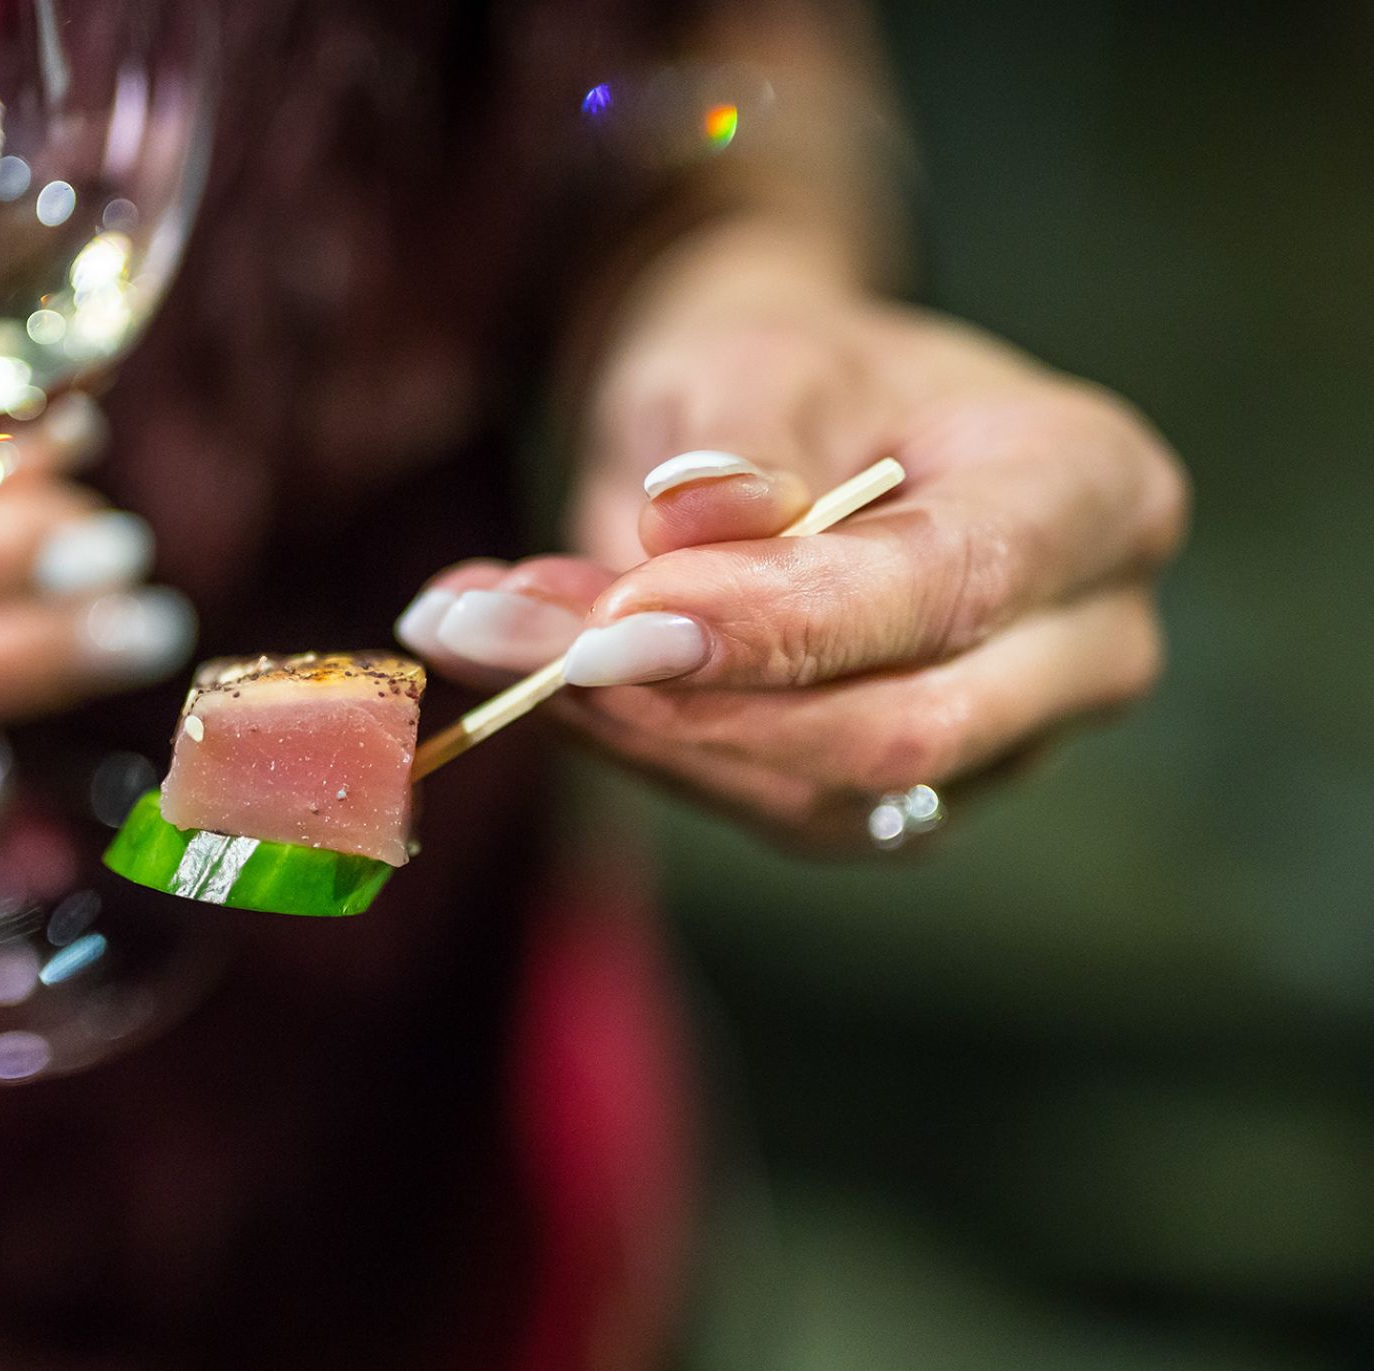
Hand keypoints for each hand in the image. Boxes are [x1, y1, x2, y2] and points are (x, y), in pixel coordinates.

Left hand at [397, 236, 1187, 849]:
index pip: (954, 589)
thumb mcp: (751, 359)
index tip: (616, 623)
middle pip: (899, 731)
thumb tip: (688, 516)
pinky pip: (765, 809)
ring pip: (814, 793)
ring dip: (631, 726)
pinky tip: (532, 674)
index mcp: (1092, 493)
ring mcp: (1004, 743)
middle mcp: (1085, 642)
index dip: (783, 622)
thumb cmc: (789, 372)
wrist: (784, 417)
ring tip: (481, 628)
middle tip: (499, 632)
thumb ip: (733, 445)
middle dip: (685, 697)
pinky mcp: (904, 806)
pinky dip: (637, 746)